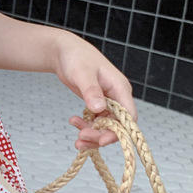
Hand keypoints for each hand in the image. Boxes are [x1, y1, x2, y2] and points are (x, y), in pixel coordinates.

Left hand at [51, 30, 137, 150]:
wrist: (64, 51)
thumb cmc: (76, 57)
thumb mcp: (82, 74)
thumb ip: (91, 91)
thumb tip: (99, 108)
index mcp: (120, 88)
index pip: (128, 117)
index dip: (118, 132)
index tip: (101, 140)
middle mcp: (117, 97)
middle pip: (117, 125)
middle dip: (100, 135)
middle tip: (80, 139)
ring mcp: (108, 101)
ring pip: (106, 126)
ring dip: (92, 135)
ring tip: (76, 139)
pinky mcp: (97, 103)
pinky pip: (96, 121)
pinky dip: (86, 126)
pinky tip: (74, 122)